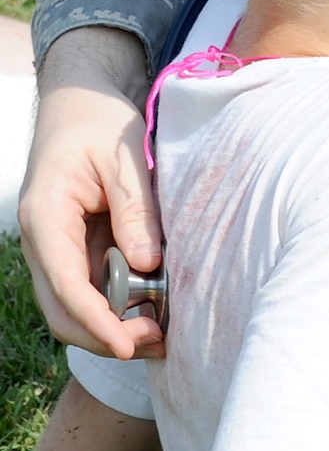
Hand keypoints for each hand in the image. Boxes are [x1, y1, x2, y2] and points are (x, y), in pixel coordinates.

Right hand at [18, 26, 163, 357]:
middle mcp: (43, 242)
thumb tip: (147, 264)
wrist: (79, 105)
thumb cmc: (98, 123)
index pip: (65, 284)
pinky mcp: (76, 252)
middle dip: (107, 336)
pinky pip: (92, 292)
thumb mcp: (123, 156)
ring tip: (163, 331)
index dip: (96, 321)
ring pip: (76, 308)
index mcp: (45, 217)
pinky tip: (154, 310)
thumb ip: (135, 209)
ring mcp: (58, 250)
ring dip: (115, 327)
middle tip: (159, 339)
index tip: (128, 345)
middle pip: (64, 311)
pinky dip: (119, 308)